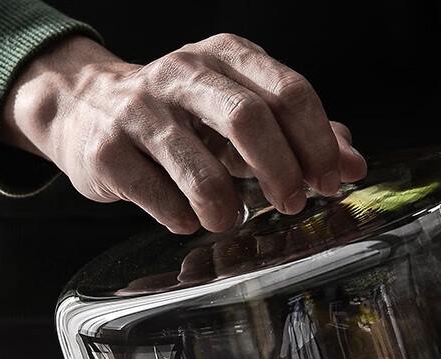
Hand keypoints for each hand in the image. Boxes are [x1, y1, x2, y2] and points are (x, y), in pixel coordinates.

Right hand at [0, 35, 366, 232]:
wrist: (86, 110)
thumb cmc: (183, 118)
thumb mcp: (243, 113)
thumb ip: (301, 136)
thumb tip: (354, 164)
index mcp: (226, 57)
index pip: (289, 92)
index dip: (318, 144)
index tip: (329, 183)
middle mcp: (182, 73)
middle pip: (249, 119)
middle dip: (282, 172)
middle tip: (292, 204)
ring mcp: (140, 111)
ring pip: (199, 166)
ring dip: (227, 206)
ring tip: (231, 220)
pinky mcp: (107, 151)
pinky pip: (157, 196)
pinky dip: (182, 218)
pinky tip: (187, 219)